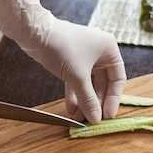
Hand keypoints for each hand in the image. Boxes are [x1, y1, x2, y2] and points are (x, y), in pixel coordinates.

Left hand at [0, 0, 125, 122]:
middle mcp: (99, 51)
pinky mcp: (70, 60)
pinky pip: (76, 80)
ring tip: (80, 117)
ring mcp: (84, 56)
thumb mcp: (78, 77)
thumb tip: (96, 118)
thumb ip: (88, 99)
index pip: (117, 79)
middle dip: (96, 102)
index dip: (113, 99)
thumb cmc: (62, 48)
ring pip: (88, 83)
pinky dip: (74, 93)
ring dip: (84, 100)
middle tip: (92, 118)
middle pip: (103, 83)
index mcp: (109, 49)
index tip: (107, 115)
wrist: (35, 33)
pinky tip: (71, 108)